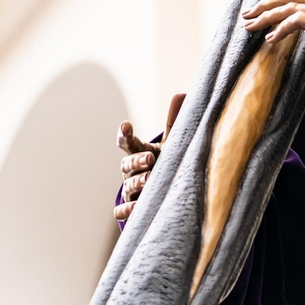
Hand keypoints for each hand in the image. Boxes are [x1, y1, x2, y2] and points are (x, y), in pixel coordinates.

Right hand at [114, 93, 183, 222]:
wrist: (161, 193)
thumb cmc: (166, 165)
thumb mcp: (172, 145)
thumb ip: (175, 123)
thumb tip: (183, 93)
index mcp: (139, 153)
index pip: (127, 142)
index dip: (125, 134)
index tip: (126, 125)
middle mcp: (131, 171)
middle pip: (126, 163)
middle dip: (136, 160)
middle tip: (149, 159)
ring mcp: (129, 191)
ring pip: (126, 186)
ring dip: (137, 183)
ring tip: (149, 180)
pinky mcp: (130, 209)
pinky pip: (121, 211)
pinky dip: (128, 210)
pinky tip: (137, 208)